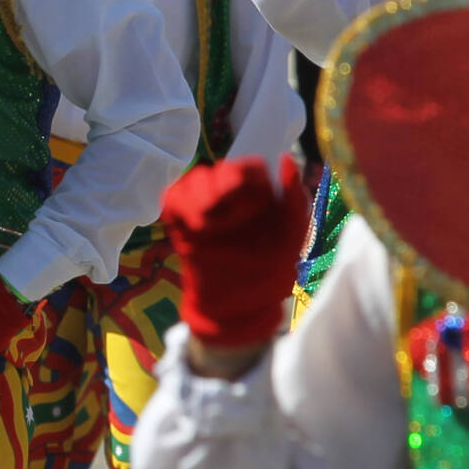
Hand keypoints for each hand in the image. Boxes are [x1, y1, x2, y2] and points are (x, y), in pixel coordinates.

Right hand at [162, 156, 309, 351]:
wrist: (234, 310)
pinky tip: (197, 229)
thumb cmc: (268, 275)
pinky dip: (184, 208)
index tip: (255, 201)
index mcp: (261, 196)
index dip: (252, 177)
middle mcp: (232, 195)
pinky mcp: (180, 219)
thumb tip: (288, 158)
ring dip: (206, 200)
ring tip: (213, 229)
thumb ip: (294, 199)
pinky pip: (174, 196)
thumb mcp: (291, 238)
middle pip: (223, 168)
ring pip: (197, 178)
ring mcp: (204, 205)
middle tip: (231, 220)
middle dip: (227, 189)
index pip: (253, 166)